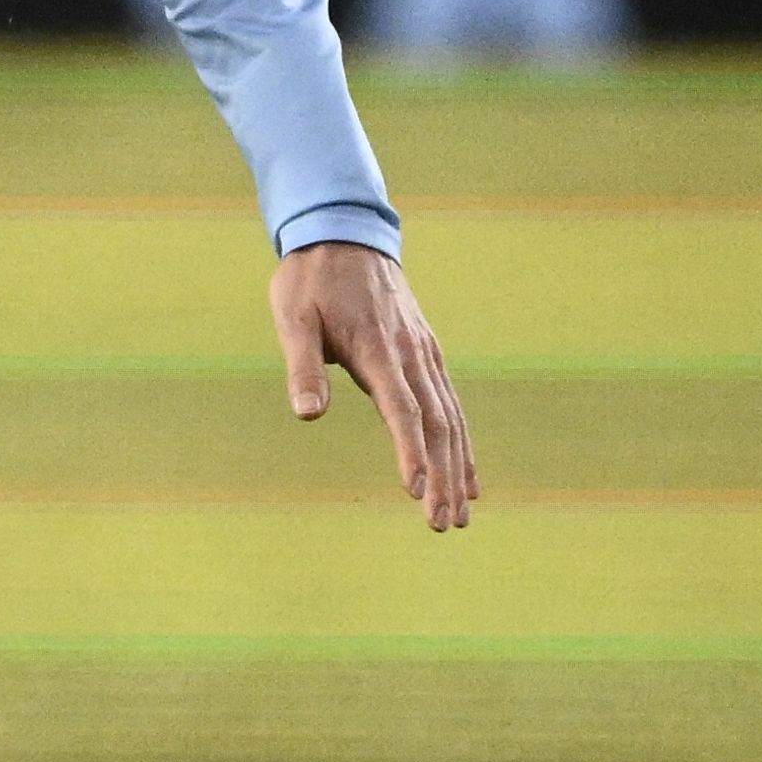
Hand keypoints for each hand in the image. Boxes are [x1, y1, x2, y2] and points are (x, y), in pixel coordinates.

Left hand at [272, 240, 477, 531]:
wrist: (345, 236)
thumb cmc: (311, 281)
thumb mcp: (293, 318)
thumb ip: (303, 367)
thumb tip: (307, 414)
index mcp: (378, 349)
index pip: (401, 410)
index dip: (411, 452)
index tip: (418, 492)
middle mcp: (412, 355)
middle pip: (437, 424)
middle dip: (444, 477)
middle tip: (443, 525)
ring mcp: (425, 354)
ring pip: (451, 418)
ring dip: (459, 467)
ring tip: (460, 514)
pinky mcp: (427, 353)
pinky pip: (451, 404)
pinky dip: (462, 443)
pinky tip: (468, 476)